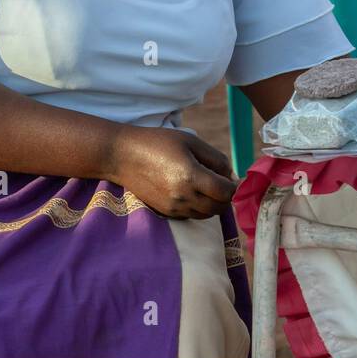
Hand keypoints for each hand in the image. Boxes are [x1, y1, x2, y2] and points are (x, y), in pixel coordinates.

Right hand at [111, 126, 237, 218]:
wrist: (123, 156)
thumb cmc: (158, 143)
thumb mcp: (191, 141)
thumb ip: (215, 158)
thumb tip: (231, 175)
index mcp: (191, 176)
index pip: (225, 192)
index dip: (233, 186)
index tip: (231, 178)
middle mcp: (183, 196)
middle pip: (219, 208)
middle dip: (225, 197)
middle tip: (222, 182)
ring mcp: (173, 207)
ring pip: (206, 215)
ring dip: (213, 204)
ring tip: (207, 187)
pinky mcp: (166, 212)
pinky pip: (191, 215)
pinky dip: (199, 207)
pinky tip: (192, 192)